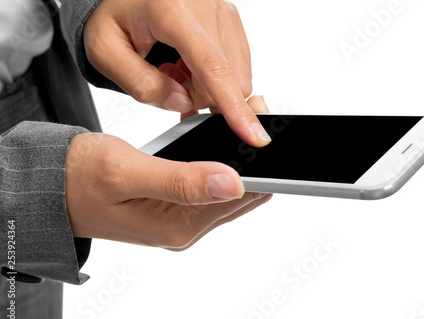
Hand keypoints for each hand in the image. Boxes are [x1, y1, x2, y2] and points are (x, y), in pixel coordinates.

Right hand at [65, 96, 271, 250]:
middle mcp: (186, 227)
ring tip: (231, 114)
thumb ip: (180, 180)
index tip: (259, 119)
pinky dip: (217, 156)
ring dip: (236, 152)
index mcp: (178, 227)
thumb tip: (232, 182)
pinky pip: (209, 181)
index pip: (243, 196)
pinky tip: (210, 131)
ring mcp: (182, 218)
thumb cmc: (79, 178)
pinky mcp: (175, 205)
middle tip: (249, 107)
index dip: (260, 160)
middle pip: (242, 191)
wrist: (51, 186)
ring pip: (228, 184)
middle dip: (251, 152)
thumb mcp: (126, 172)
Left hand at [84, 0, 270, 146]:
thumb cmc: (114, 16)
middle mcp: (207, 8)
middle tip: (169, 83)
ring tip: (176, 70)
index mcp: (172, 12)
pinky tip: (189, 65)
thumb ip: (141, 84)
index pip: (213, 67)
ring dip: (207, 88)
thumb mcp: (105, 52)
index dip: (234, 107)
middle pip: (228, 80)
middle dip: (201, 97)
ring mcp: (224, 13)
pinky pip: (236, 67)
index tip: (253, 135)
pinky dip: (213, 78)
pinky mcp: (231, 21)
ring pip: (236, 77)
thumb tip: (183, 102)